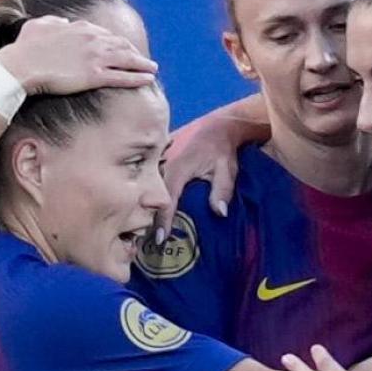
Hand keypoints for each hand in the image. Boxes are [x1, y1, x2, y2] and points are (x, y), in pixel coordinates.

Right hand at [0, 16, 157, 95]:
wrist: (21, 65)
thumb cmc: (25, 48)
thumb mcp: (38, 26)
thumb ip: (54, 21)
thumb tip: (64, 20)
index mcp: (79, 27)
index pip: (106, 34)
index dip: (117, 42)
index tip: (124, 48)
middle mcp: (91, 39)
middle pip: (121, 45)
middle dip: (135, 52)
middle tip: (145, 59)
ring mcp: (95, 57)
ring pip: (127, 60)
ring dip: (142, 64)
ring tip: (153, 69)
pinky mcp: (94, 76)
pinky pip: (122, 77)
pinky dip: (138, 78)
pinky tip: (148, 80)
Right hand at [156, 110, 241, 238]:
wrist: (216, 127)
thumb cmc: (222, 150)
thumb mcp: (227, 170)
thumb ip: (222, 191)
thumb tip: (220, 213)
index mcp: (178, 169)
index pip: (167, 199)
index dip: (163, 220)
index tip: (161, 239)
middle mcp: (163, 166)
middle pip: (151, 197)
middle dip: (149, 219)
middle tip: (148, 242)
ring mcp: (158, 164)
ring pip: (148, 190)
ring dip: (147, 209)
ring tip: (144, 232)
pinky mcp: (158, 163)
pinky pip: (150, 183)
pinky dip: (149, 197)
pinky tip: (148, 212)